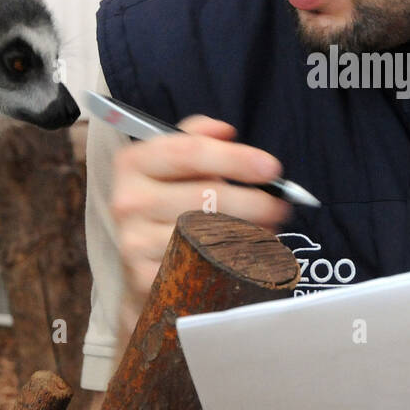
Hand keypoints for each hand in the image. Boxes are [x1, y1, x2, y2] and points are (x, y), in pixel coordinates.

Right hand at [109, 115, 290, 342]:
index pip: (189, 153)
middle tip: (281, 207)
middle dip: (254, 202)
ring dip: (250, 234)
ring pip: (209, 235)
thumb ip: (197, 139)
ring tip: (268, 230)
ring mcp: (134, 242)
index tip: (272, 168)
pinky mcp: (146, 278)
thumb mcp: (174, 164)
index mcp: (134, 163)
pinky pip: (204, 267)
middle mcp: (129, 201)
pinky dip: (235, 262)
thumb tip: (225, 131)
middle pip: (206, 197)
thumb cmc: (168, 204)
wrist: (141, 264)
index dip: (235, 159)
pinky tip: (249, 257)